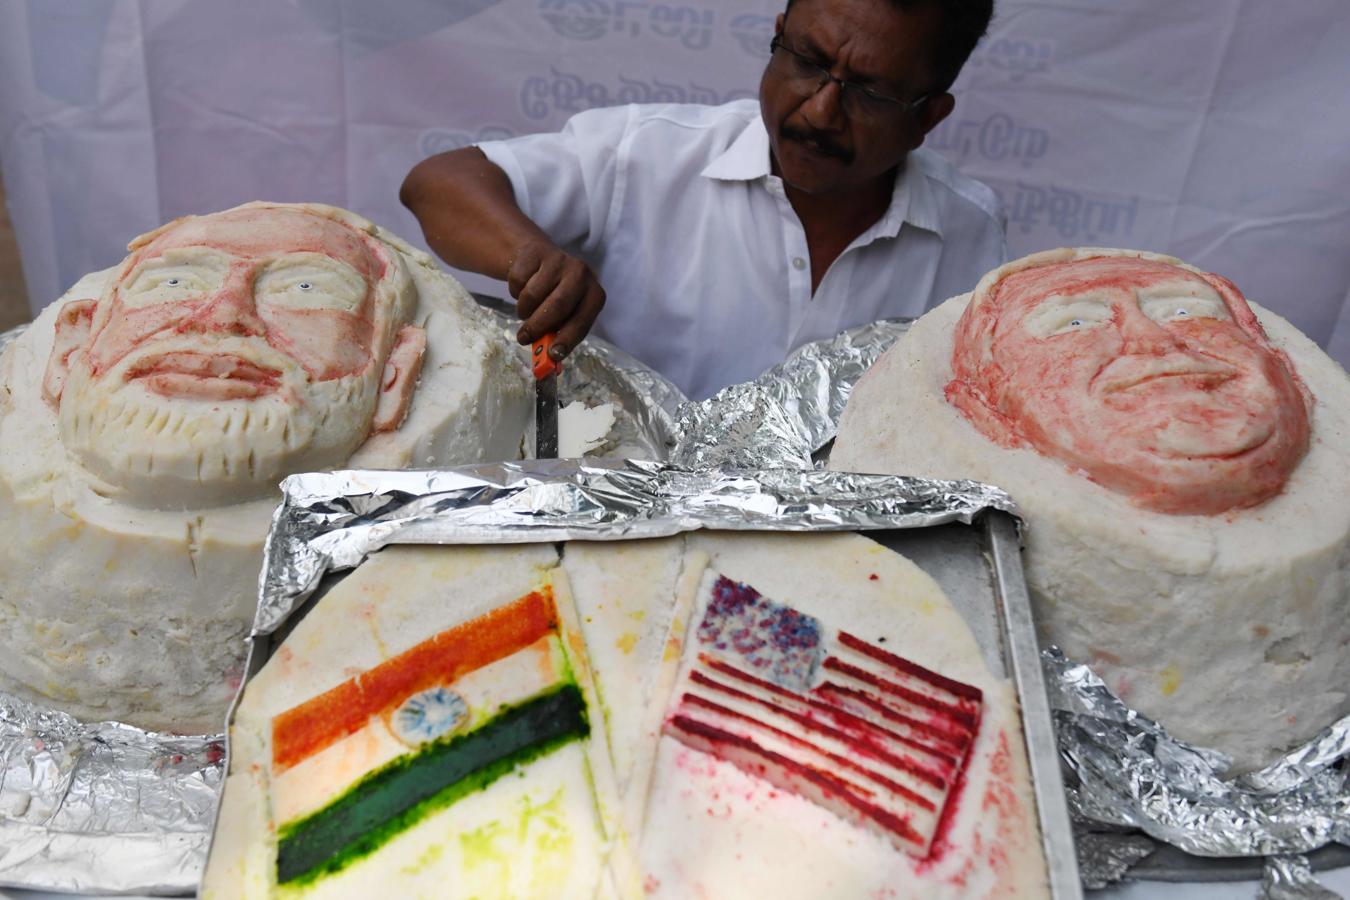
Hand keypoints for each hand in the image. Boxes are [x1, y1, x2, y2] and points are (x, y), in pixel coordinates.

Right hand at [507, 238, 605, 361]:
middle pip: (557, 306)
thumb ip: (558, 335)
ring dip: (523, 309)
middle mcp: (581, 274)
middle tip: (524, 338)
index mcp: (594, 295)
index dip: (568, 339)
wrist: (537, 259)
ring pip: (533, 295)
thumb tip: (548, 360)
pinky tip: (523, 286)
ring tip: (526, 309)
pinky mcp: (536, 251)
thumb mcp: (563, 316)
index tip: (552, 354)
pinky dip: (515, 291)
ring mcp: (559, 260)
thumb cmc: (554, 296)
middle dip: (538, 327)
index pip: (582, 321)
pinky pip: (518, 281)